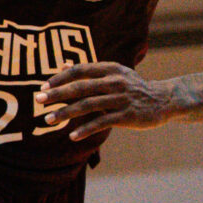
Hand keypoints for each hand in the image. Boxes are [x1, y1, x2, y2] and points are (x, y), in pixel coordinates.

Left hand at [34, 61, 179, 139]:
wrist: (164, 100)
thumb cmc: (131, 87)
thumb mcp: (113, 74)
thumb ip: (88, 72)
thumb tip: (61, 66)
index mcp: (110, 69)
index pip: (80, 70)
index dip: (60, 78)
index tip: (43, 86)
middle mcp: (115, 82)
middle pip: (81, 87)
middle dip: (57, 94)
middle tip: (38, 100)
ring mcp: (122, 99)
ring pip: (88, 105)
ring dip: (66, 113)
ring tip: (48, 120)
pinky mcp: (127, 115)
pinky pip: (102, 123)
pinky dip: (86, 129)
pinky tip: (72, 136)